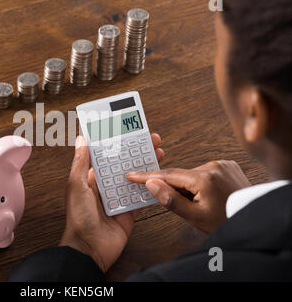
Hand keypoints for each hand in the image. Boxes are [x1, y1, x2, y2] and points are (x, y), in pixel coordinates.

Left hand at [60, 134, 163, 272]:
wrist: (90, 249)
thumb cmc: (79, 219)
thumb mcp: (77, 186)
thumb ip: (81, 163)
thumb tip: (81, 140)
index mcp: (92, 178)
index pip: (107, 155)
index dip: (119, 143)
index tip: (129, 131)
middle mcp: (106, 186)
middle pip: (125, 164)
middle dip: (138, 151)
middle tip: (151, 139)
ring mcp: (119, 198)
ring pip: (136, 178)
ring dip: (147, 166)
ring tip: (159, 153)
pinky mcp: (129, 211)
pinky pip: (142, 197)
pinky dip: (151, 188)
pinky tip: (161, 177)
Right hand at [126, 160, 250, 233]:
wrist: (253, 219)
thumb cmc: (226, 221)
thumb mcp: (195, 217)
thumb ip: (171, 200)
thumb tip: (151, 183)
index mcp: (204, 178)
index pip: (168, 175)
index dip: (147, 176)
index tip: (132, 175)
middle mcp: (213, 165)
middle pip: (181, 175)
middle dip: (176, 188)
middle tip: (185, 206)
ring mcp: (222, 164)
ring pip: (192, 174)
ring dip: (189, 186)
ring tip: (202, 204)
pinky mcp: (228, 165)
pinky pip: (205, 172)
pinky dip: (200, 182)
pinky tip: (209, 195)